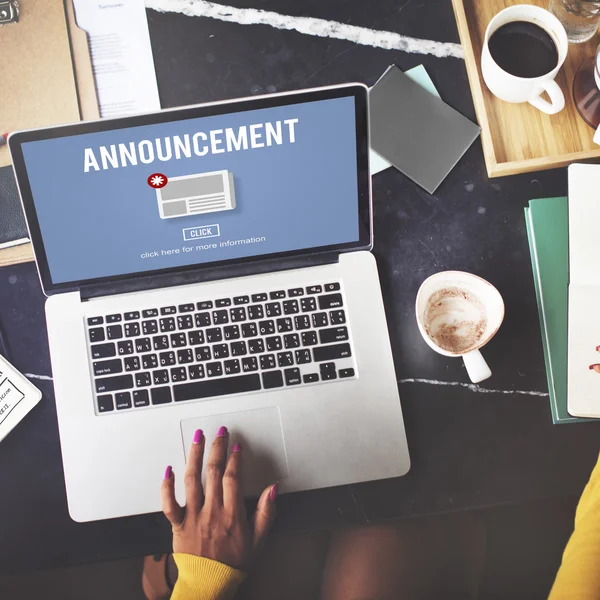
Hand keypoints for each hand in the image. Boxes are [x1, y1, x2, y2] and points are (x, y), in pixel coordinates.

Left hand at [161, 426, 277, 570]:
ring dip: (194, 455)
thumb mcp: (259, 540)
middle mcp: (211, 512)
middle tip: (220, 432)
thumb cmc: (233, 564)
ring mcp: (193, 517)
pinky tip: (168, 469)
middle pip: (213, 472)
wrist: (209, 585)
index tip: (237, 447)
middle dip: (217, 448)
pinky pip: (168, 503)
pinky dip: (166, 486)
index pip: (233, 478)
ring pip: (192, 480)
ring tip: (198, 438)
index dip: (235, 459)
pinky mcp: (177, 525)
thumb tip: (273, 489)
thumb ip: (266, 512)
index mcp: (232, 515)